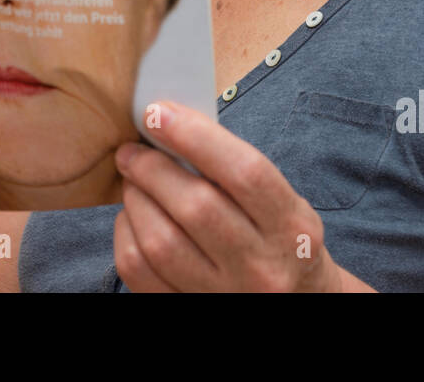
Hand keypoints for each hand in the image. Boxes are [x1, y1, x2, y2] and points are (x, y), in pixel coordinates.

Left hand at [112, 99, 362, 291]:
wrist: (297, 303)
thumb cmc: (281, 240)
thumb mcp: (283, 203)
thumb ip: (235, 169)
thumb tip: (172, 125)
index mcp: (291, 227)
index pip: (244, 172)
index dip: (195, 136)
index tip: (158, 112)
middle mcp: (262, 267)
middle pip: (195, 206)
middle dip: (152, 168)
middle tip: (132, 149)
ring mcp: (224, 295)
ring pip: (160, 241)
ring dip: (135, 200)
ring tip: (133, 181)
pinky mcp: (188, 310)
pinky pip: (138, 271)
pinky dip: (126, 234)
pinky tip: (133, 217)